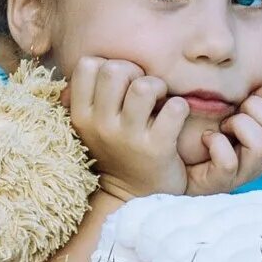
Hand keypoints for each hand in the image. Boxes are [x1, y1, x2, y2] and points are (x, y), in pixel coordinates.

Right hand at [66, 57, 189, 200]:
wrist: (133, 199)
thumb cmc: (115, 150)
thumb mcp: (91, 126)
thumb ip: (91, 95)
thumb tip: (98, 63)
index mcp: (81, 116)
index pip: (87, 65)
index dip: (107, 65)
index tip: (119, 84)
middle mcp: (101, 126)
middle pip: (115, 70)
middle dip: (134, 72)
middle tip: (142, 91)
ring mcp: (128, 138)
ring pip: (143, 86)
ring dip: (157, 86)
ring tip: (159, 100)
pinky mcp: (157, 149)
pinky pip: (174, 108)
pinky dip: (180, 107)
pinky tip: (175, 117)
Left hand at [179, 83, 261, 195]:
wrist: (177, 159)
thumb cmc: (206, 119)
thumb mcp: (233, 98)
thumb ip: (247, 82)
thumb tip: (247, 48)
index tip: (248, 97)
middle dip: (255, 109)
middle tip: (235, 112)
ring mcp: (246, 171)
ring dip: (239, 126)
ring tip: (224, 125)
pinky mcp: (222, 183)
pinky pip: (229, 163)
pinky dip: (216, 144)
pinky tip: (207, 138)